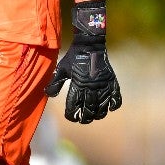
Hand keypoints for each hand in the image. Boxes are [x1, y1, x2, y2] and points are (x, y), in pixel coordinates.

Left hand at [45, 0, 121, 122]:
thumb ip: (55, 82)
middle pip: (89, 109)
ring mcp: (103, 84)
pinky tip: (110, 108)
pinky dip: (114, 104)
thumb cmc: (74, 57)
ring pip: (102, 106)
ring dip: (98, 114)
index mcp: (78, 84)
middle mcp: (91, 86)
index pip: (74, 106)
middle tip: (82, 119)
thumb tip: (48, 94)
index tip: (71, 117)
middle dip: (85, 118)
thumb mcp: (61, 68)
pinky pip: (116, 97)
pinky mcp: (111, 81)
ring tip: (94, 116)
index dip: (71, 114)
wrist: (90, 44)